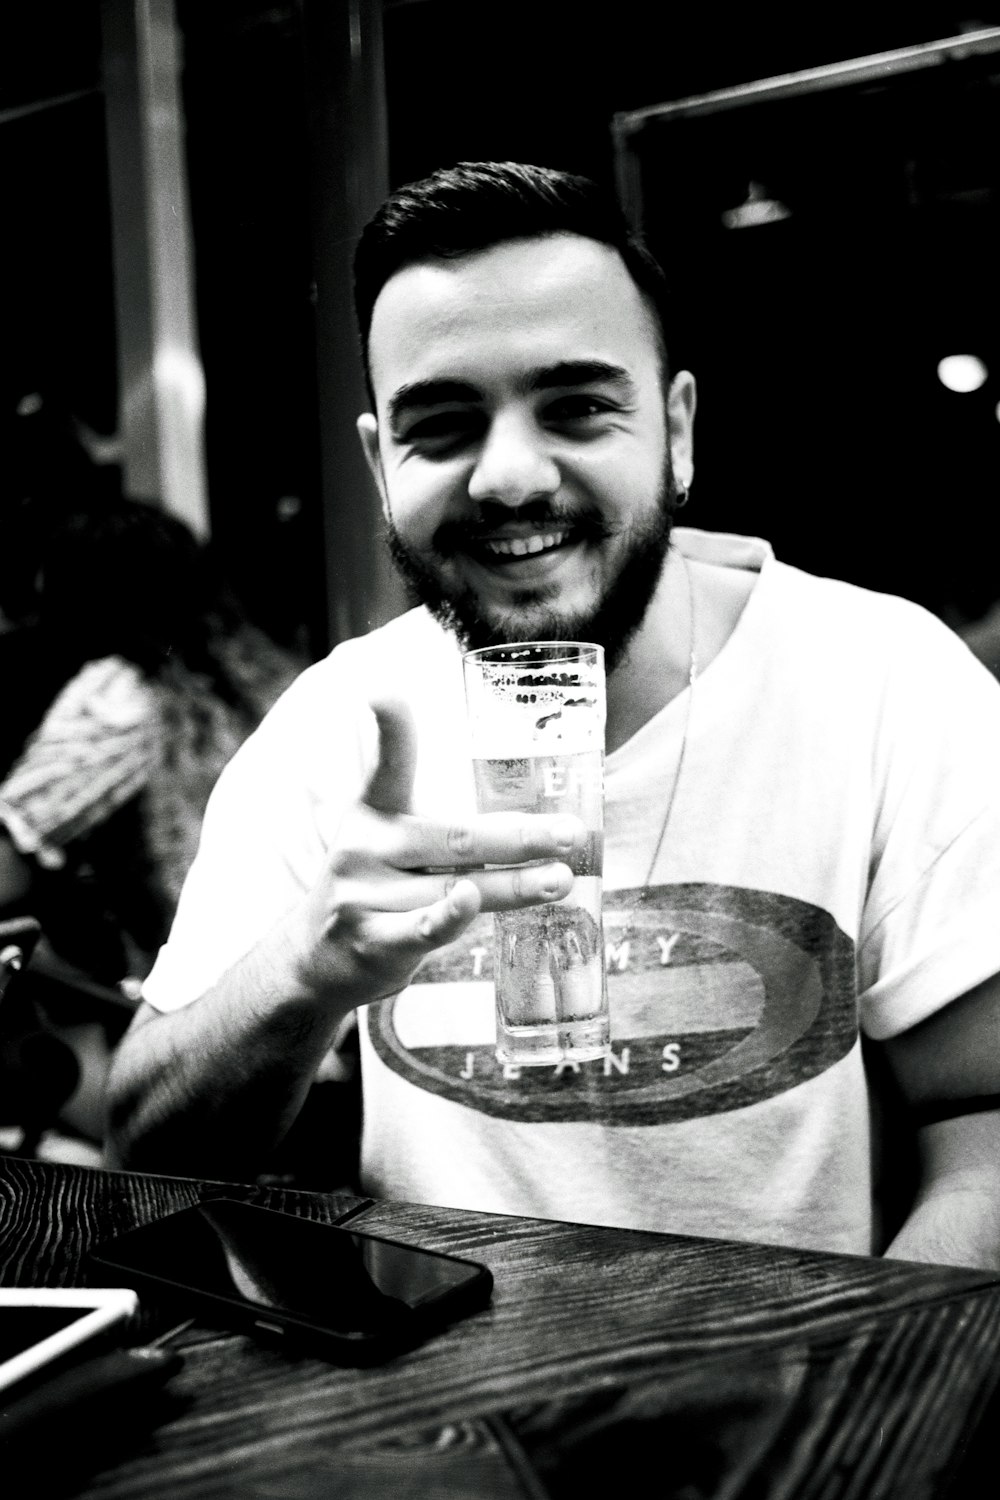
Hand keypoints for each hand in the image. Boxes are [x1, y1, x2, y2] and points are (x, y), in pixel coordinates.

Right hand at [289, 697, 581, 1009]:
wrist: (319, 960)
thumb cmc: (380, 891)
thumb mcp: (395, 845)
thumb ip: (451, 833)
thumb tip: (545, 830)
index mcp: (375, 811)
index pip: (389, 765)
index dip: (391, 729)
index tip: (382, 692)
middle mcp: (366, 847)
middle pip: (453, 837)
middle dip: (517, 836)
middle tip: (569, 833)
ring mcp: (365, 895)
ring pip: (455, 886)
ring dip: (515, 886)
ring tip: (561, 879)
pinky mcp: (372, 941)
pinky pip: (421, 928)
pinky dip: (449, 916)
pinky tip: (470, 902)